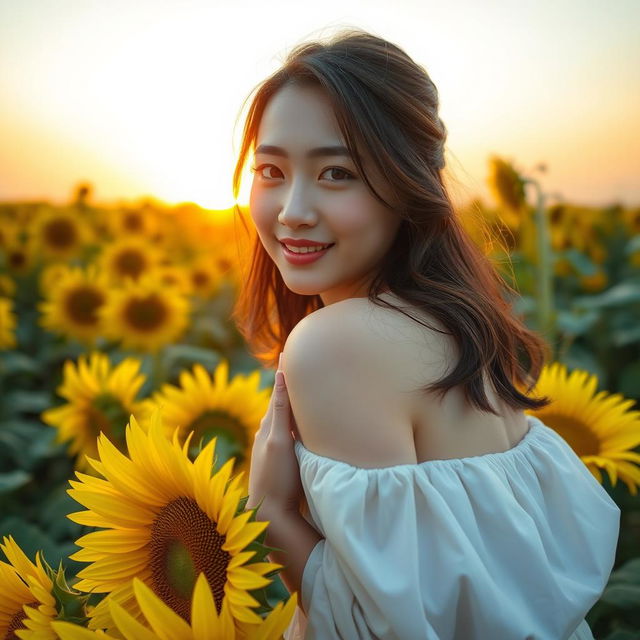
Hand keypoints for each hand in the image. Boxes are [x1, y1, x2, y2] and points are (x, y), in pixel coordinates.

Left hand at [246, 354, 303, 515]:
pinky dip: (295, 425)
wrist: (270, 516)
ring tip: (304, 392)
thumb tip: (280, 376)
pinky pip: (289, 436)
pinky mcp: (281, 464)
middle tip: (298, 366)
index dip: (284, 374)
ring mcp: (274, 451)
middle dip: (289, 387)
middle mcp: (269, 436)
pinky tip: (303, 429)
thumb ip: (280, 411)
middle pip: (281, 405)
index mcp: (269, 427)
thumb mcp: (279, 442)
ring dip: (293, 406)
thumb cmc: (276, 479)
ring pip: (285, 421)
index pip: (279, 393)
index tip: (287, 352)